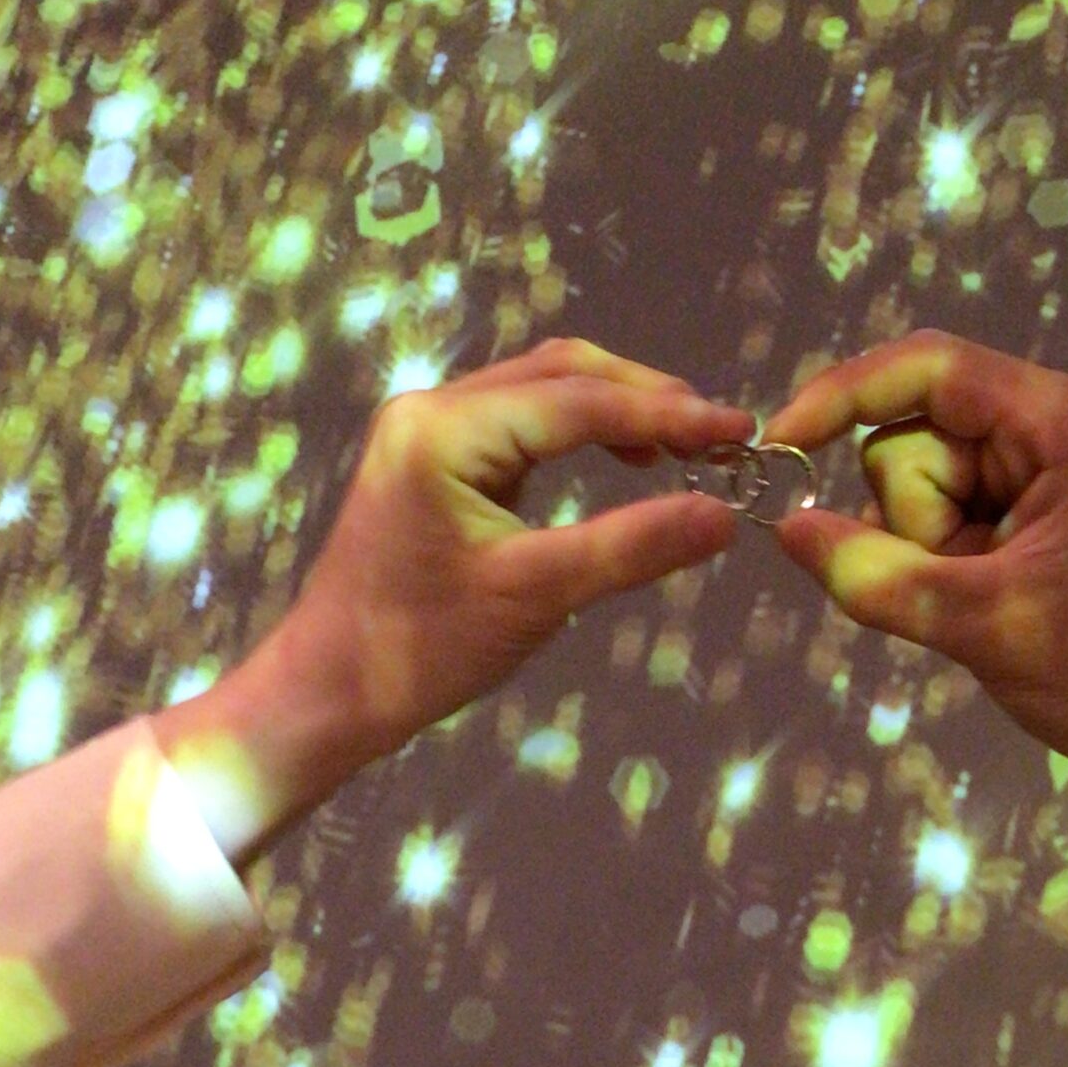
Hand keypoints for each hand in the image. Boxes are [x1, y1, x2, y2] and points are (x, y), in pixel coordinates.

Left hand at [154, 341, 751, 862]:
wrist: (329, 692)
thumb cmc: (420, 650)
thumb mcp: (536, 596)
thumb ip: (633, 547)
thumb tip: (725, 516)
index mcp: (444, 431)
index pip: (578, 402)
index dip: (668, 413)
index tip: (739, 430)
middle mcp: (432, 410)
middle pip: (561, 374)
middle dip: (645, 397)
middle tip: (720, 436)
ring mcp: (428, 431)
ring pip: (542, 391)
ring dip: (616, 410)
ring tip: (685, 445)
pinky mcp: (433, 460)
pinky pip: (521, 424)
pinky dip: (581, 433)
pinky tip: (626, 461)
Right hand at [762, 332, 1067, 785]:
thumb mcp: (987, 627)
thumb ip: (880, 579)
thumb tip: (789, 530)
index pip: (932, 369)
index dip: (845, 396)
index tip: (781, 443)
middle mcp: (1060, 419)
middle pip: (918, 434)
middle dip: (918, 519)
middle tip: (977, 584)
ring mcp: (1047, 460)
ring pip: (920, 478)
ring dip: (929, 546)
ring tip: (991, 598)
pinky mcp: (1035, 499)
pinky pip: (944, 509)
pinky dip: (943, 557)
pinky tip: (988, 596)